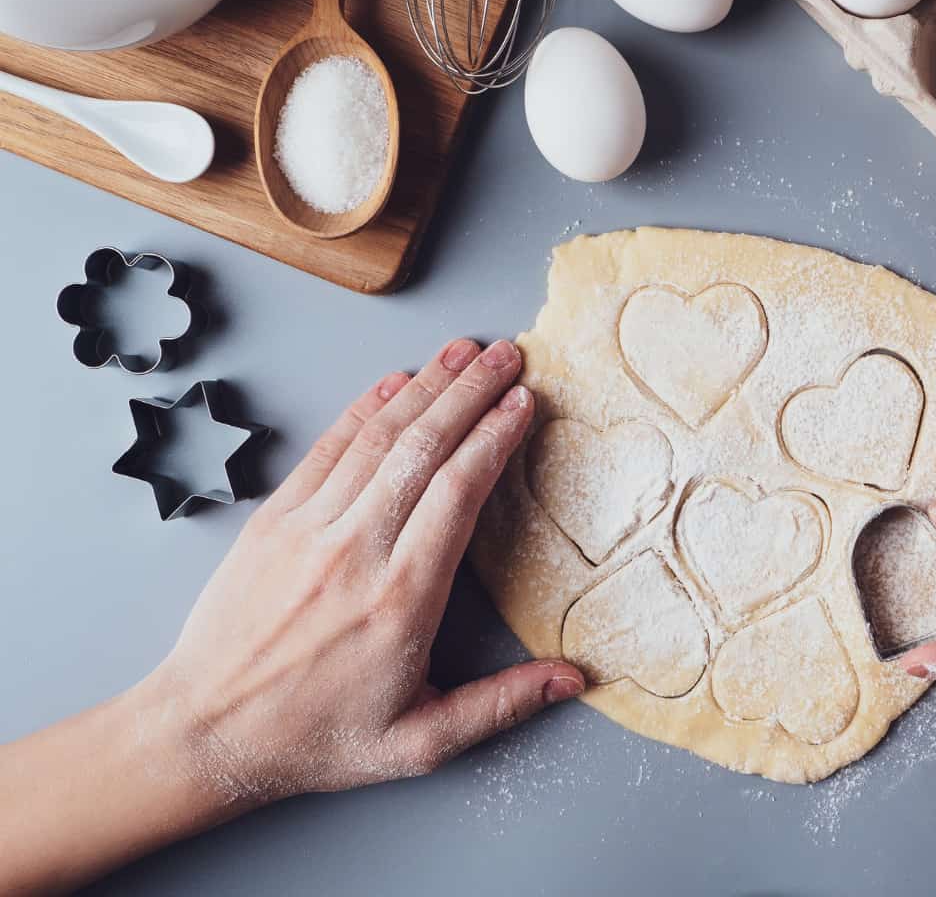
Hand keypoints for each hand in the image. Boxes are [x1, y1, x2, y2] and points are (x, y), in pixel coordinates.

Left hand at [144, 338, 583, 802]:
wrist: (203, 735)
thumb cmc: (314, 740)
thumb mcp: (419, 743)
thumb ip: (502, 705)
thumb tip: (573, 679)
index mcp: (400, 599)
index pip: (458, 492)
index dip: (494, 438)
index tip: (524, 403)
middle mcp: (354, 551)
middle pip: (423, 449)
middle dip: (471, 393)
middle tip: (508, 355)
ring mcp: (307, 529)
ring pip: (376, 438)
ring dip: (424, 386)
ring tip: (463, 351)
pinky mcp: (271, 521)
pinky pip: (325, 450)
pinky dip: (363, 409)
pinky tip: (394, 381)